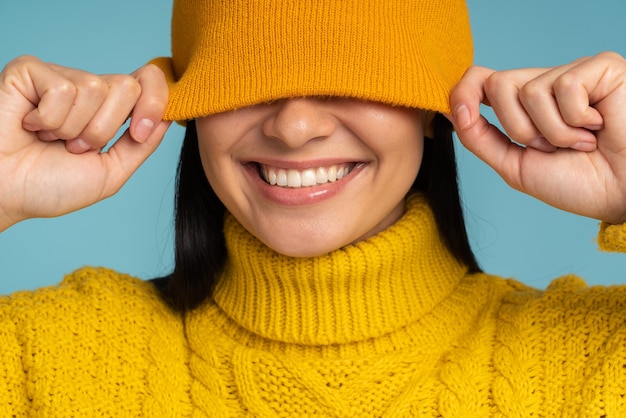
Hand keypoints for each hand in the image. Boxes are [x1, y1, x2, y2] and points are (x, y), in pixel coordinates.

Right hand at [0, 56, 170, 230]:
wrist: (5, 193)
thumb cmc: (50, 187)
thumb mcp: (110, 172)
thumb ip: (141, 145)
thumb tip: (168, 117)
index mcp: (110, 110)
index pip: (149, 82)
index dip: (154, 103)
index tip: (137, 134)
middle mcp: (88, 89)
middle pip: (127, 87)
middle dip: (104, 129)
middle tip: (75, 147)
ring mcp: (60, 77)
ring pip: (95, 88)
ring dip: (72, 128)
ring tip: (50, 140)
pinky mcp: (30, 71)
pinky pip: (61, 89)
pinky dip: (48, 119)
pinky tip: (30, 126)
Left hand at [449, 52, 625, 223]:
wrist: (621, 195)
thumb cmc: (576, 183)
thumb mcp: (514, 165)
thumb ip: (480, 138)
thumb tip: (453, 109)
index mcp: (523, 107)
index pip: (481, 80)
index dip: (464, 92)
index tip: (462, 115)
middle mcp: (545, 85)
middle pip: (498, 84)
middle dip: (518, 128)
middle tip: (550, 148)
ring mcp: (572, 74)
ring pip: (529, 90)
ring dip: (552, 131)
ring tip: (580, 142)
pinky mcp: (600, 68)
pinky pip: (564, 87)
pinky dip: (576, 120)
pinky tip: (599, 127)